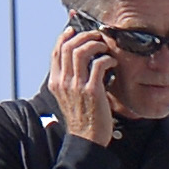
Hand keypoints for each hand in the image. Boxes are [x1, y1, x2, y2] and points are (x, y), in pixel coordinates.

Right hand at [48, 24, 126, 143]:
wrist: (87, 140)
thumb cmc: (83, 118)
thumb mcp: (70, 97)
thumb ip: (71, 80)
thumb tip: (80, 62)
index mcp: (55, 81)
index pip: (57, 51)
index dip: (65, 36)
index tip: (75, 28)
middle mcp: (63, 81)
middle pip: (68, 46)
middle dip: (83, 36)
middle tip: (96, 36)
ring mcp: (76, 85)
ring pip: (81, 51)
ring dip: (95, 44)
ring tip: (105, 46)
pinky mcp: (92, 91)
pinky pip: (99, 65)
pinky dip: (107, 59)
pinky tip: (113, 62)